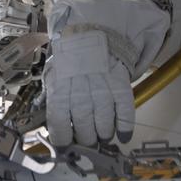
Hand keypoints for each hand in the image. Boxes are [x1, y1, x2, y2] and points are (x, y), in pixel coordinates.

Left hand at [43, 28, 134, 147]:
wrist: (92, 34)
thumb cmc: (71, 61)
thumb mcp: (54, 77)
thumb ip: (54, 101)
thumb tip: (57, 130)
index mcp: (60, 89)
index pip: (59, 124)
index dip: (63, 140)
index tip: (66, 146)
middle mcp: (80, 91)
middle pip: (84, 129)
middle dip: (85, 140)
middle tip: (87, 139)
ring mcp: (102, 89)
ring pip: (104, 126)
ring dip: (103, 135)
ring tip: (101, 134)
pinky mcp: (120, 86)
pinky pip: (125, 114)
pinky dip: (125, 129)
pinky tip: (122, 135)